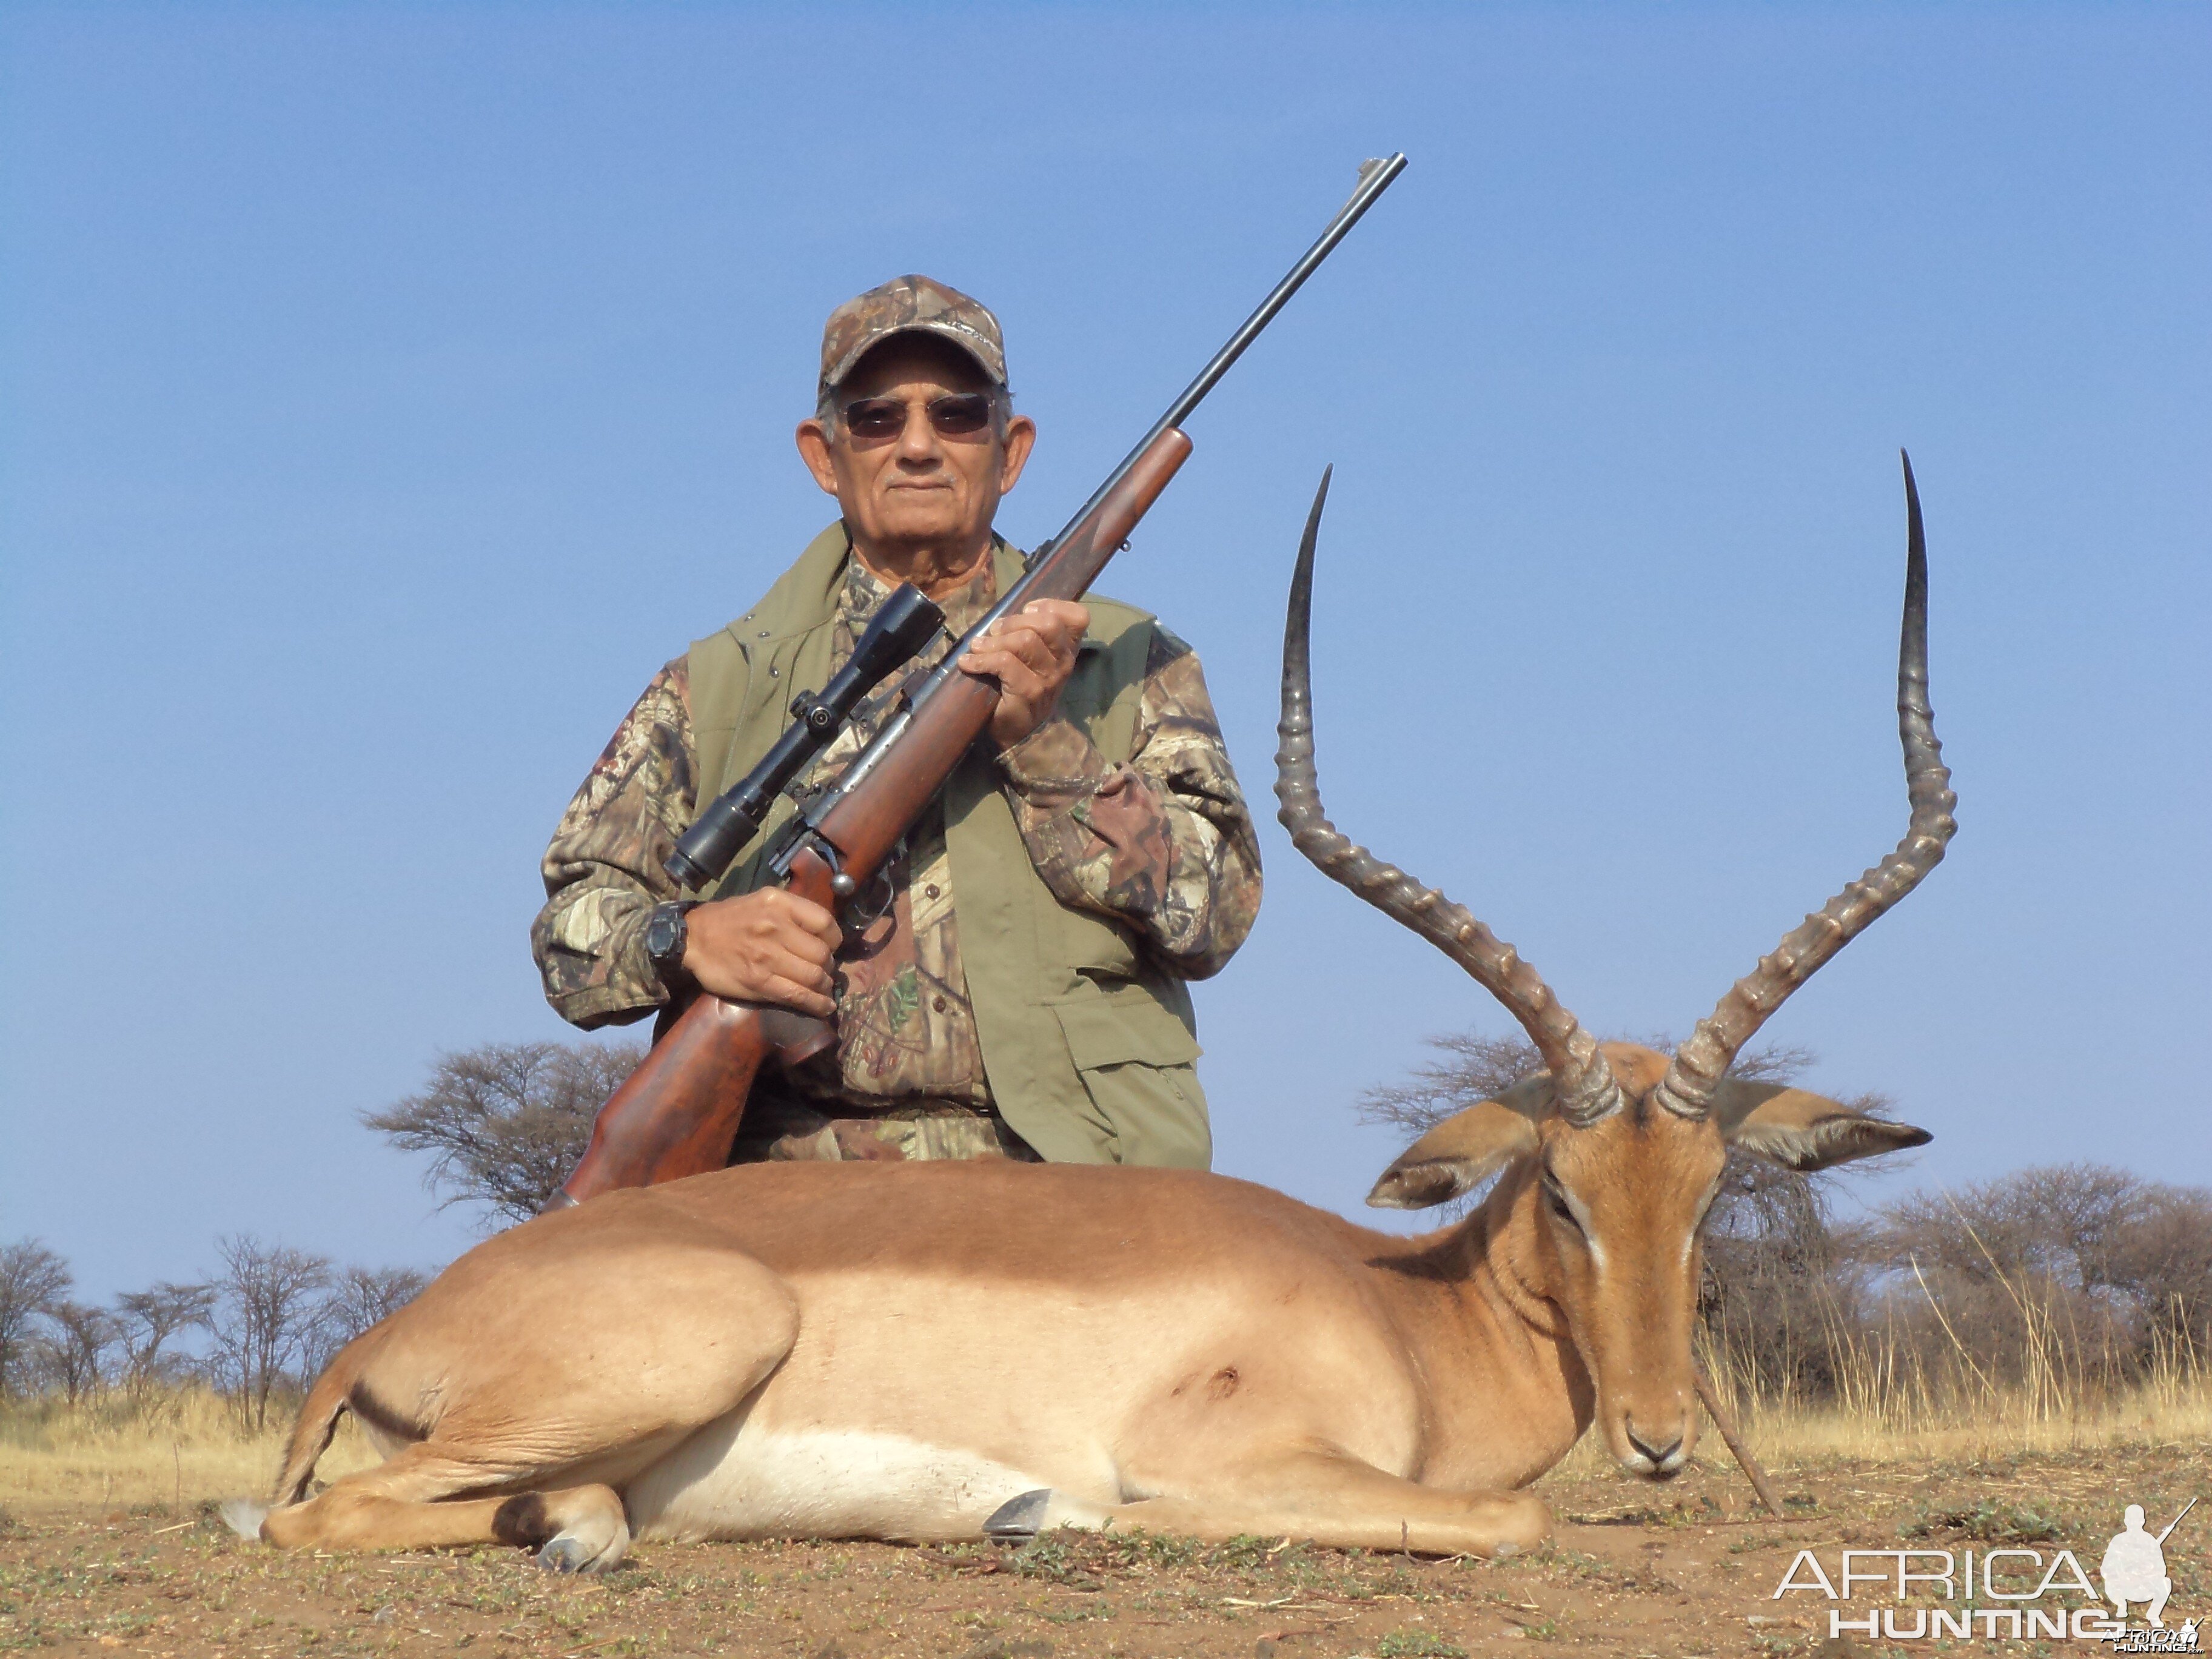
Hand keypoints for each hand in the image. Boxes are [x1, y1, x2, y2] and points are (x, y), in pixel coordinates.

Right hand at [680, 889, 842, 1016]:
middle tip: (824, 971)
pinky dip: (816, 1004)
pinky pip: (797, 995)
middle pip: (822, 953)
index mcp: (779, 904)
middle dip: (828, 966)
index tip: (830, 948)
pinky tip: (824, 1007)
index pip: (825, 922)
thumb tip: (822, 932)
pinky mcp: (759, 982)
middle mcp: (776, 927)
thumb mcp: (761, 901)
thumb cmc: (729, 920)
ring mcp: (767, 956)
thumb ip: (791, 912)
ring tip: (823, 989)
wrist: (691, 938)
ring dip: (824, 986)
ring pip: (813, 976)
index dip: (834, 939)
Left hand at [959, 599, 1088, 749]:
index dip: (1052, 605)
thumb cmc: (1019, 688)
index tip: (1027, 610)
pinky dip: (981, 659)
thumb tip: (1002, 615)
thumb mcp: (1032, 659)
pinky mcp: (1029, 692)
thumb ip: (1028, 634)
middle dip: (1014, 622)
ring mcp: (1049, 678)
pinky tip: (968, 663)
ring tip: (978, 647)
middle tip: (994, 632)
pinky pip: (1005, 662)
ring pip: (1026, 641)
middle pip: (1048, 623)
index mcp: (1067, 650)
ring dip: (994, 641)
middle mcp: (1064, 662)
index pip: (1078, 617)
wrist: (1016, 733)